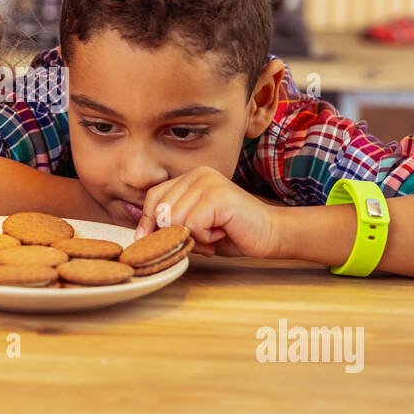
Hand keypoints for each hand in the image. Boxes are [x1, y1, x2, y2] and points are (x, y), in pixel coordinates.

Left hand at [134, 166, 280, 259]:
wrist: (271, 233)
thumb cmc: (233, 232)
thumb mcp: (195, 226)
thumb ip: (173, 223)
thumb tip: (142, 234)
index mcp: (191, 177)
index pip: (154, 196)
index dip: (148, 221)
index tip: (146, 238)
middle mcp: (198, 174)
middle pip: (162, 210)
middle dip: (176, 233)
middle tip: (201, 238)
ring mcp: (209, 182)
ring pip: (175, 219)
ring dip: (193, 237)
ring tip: (213, 235)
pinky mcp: (218, 196)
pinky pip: (192, 225)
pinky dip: (204, 238)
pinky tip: (221, 232)